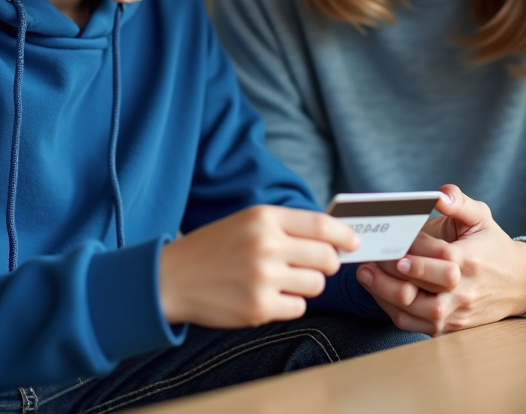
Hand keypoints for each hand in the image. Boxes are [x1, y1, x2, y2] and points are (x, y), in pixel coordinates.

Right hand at [159, 205, 359, 328]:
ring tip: (282, 281)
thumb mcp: (246, 222)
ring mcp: (263, 278)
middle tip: (316, 266)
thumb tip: (332, 238)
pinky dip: (290, 304)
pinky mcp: (259, 308)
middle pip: (327, 258)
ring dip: (306, 285)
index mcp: (264, 218)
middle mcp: (266, 245)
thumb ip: (286, 227)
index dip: (344, 235)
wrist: (171, 278)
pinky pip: (298, 308)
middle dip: (328, 264)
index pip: (322, 224)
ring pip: (315, 285)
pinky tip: (268, 297)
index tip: (353, 243)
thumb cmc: (213, 249)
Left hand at [356, 185, 525, 334]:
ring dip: (383, 292)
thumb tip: (439, 195)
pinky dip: (389, 307)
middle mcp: (463, 292)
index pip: (436, 256)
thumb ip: (460, 202)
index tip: (391, 240)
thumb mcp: (481, 217)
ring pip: (411, 310)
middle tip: (371, 257)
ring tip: (365, 273)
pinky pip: (411, 323)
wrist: (518, 284)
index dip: (411, 249)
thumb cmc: (491, 246)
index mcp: (470, 261)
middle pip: (420, 288)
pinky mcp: (447, 328)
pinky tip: (377, 289)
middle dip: (392, 271)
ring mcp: (455, 314)